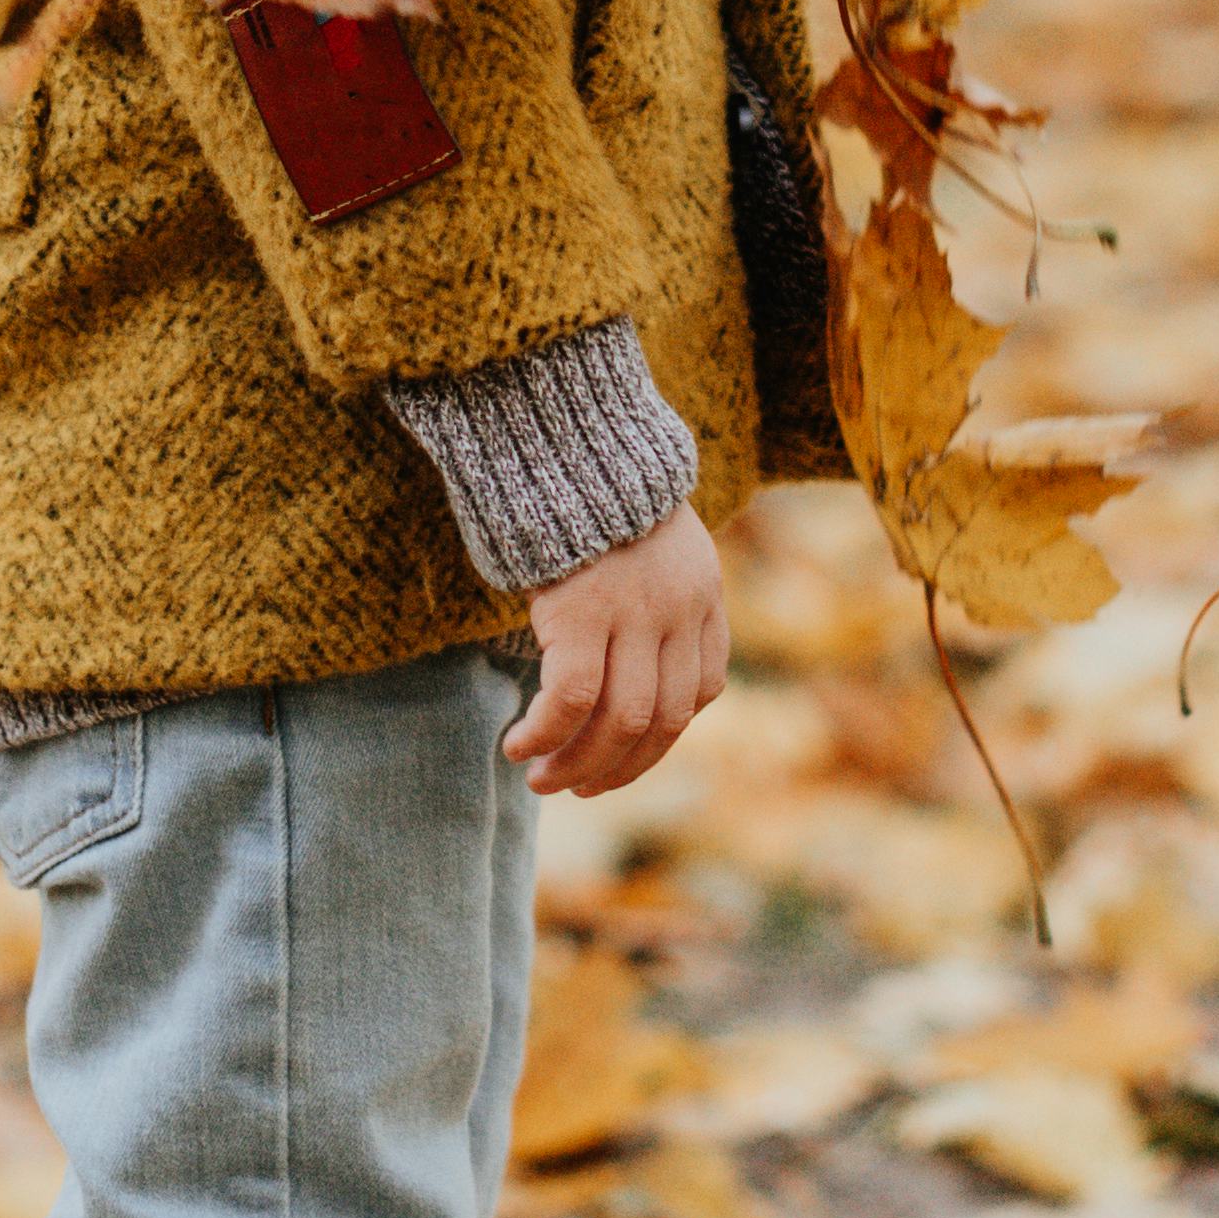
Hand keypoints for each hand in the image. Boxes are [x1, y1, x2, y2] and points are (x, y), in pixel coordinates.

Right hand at [506, 507, 729, 798]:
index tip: (623, 750)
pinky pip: (571, 700)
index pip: (703, 688)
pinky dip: (545, 733)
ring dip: (579, 764)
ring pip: (622, 722)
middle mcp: (679, 609)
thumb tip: (625, 649)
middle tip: (577, 787)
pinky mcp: (582, 613)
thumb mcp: (649, 534)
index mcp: (701, 590)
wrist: (568, 430)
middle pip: (663, 719)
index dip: (664, 732)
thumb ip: (653, 588)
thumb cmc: (592, 482)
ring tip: (541, 780)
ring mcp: (635, 614)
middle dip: (620, 767)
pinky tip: (516, 744)